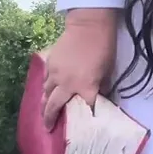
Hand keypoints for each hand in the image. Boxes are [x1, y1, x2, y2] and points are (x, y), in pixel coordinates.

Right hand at [41, 13, 116, 128]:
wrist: (89, 25)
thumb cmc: (103, 47)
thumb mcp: (108, 69)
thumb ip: (102, 85)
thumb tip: (100, 95)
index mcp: (85, 87)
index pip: (85, 108)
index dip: (85, 116)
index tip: (83, 124)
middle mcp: (66, 84)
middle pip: (53, 106)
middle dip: (48, 119)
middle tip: (47, 128)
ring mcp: (55, 73)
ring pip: (45, 92)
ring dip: (45, 102)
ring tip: (44, 110)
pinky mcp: (50, 62)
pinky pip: (45, 78)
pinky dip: (46, 85)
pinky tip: (48, 88)